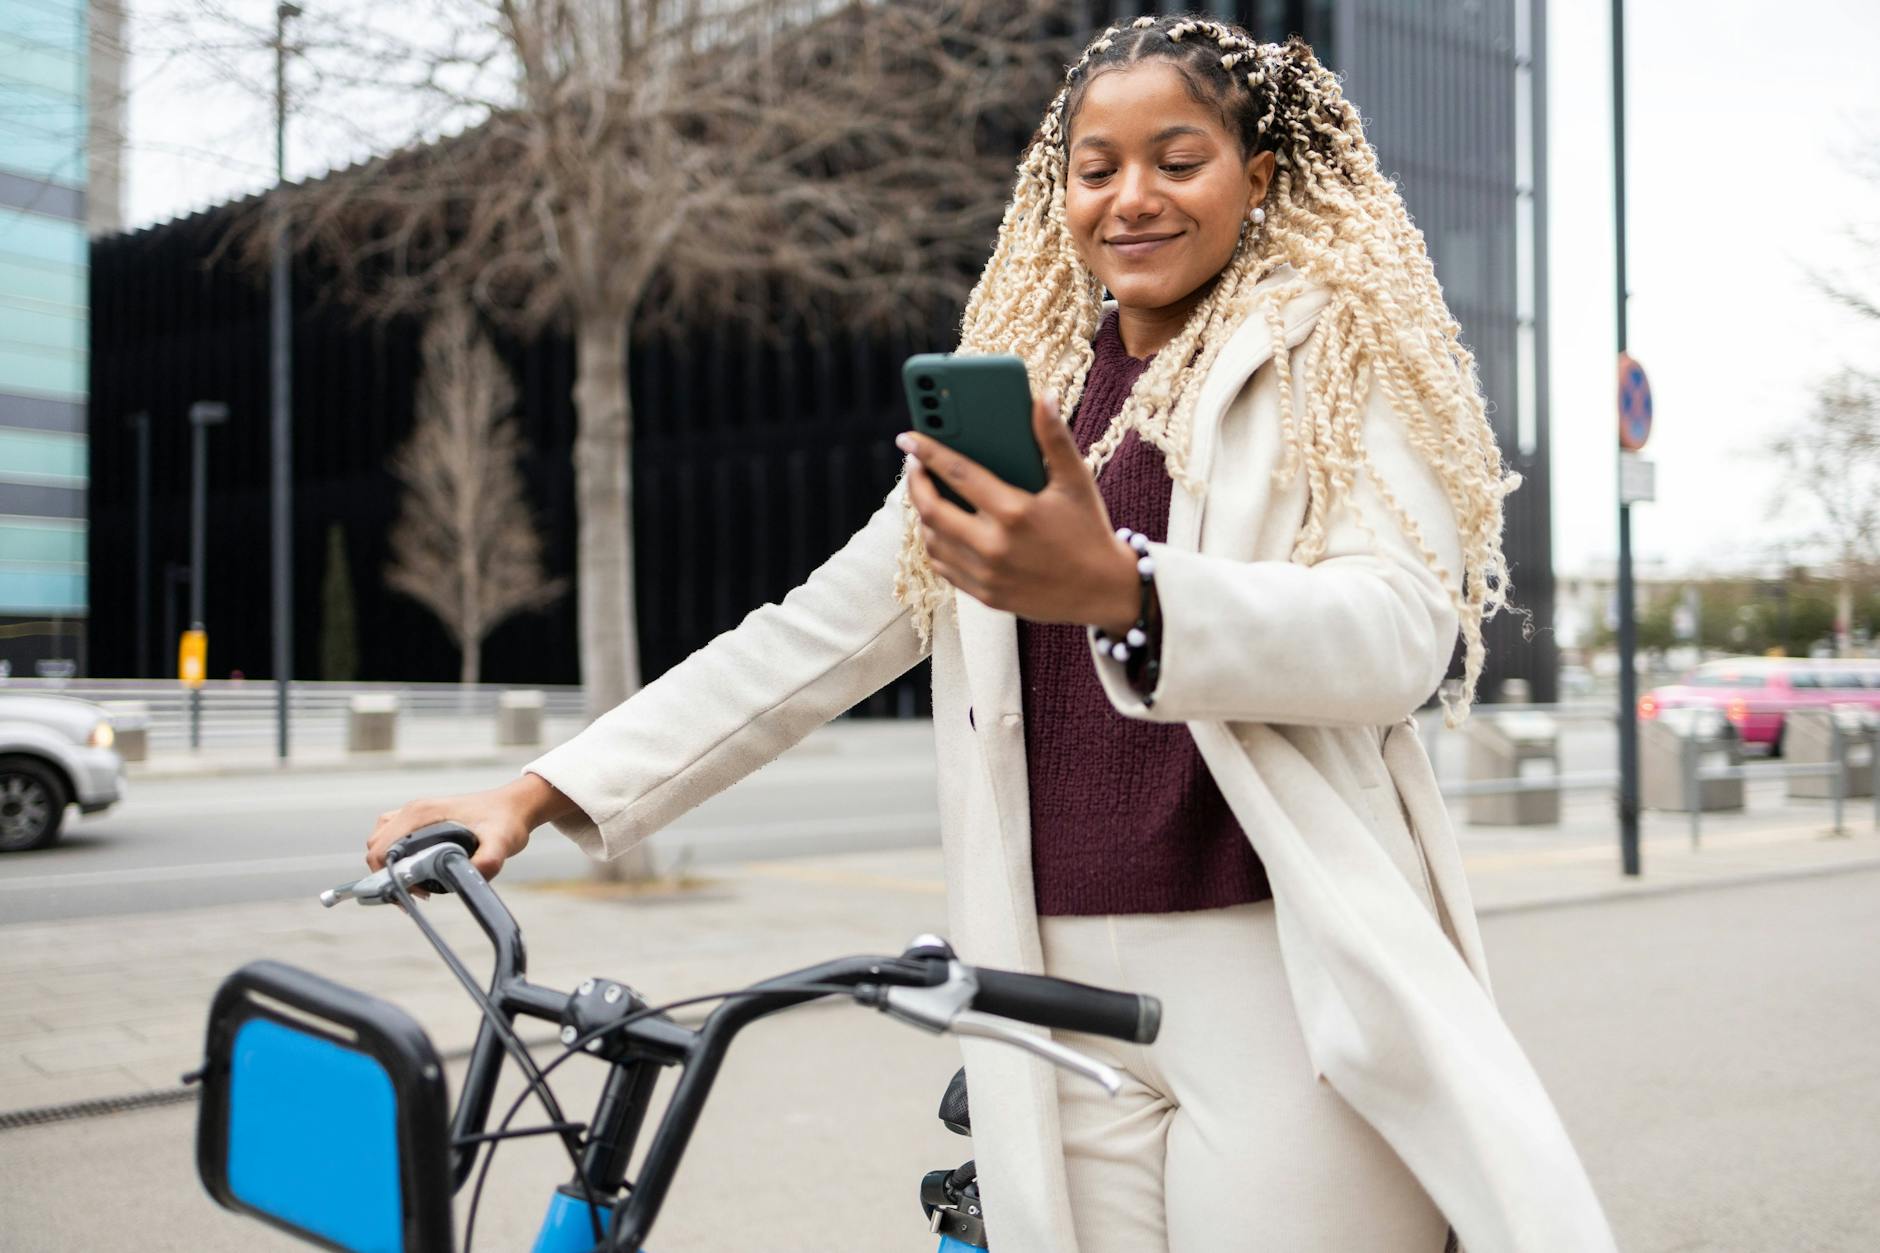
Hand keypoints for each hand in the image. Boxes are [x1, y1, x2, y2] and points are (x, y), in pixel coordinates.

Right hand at [365, 773, 572, 880]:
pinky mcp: (420, 820)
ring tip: (418, 886)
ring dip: (390, 867)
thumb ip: (488, 860)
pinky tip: (420, 873)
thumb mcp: (502, 842)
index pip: (382, 848)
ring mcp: (415, 814)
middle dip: (387, 875)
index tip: (415, 892)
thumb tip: (470, 878)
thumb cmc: (506, 820)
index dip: (388, 875)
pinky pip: (393, 839)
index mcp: (422, 813)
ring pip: (382, 843)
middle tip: (419, 894)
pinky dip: (396, 858)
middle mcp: (413, 811)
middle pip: (376, 847)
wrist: (515, 806)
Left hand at [899, 392, 1139, 632]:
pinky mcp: (985, 595)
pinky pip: (943, 567)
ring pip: (933, 540)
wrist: (1103, 591)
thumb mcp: (1076, 481)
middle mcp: (995, 545)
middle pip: (932, 510)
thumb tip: (1043, 397)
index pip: (957, 474)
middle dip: (915, 483)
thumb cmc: (1089, 530)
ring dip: (923, 515)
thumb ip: (1055, 438)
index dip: (927, 452)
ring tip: (927, 494)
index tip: (908, 438)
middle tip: (914, 466)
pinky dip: (935, 544)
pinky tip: (940, 527)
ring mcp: (987, 574)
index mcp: (1014, 511)